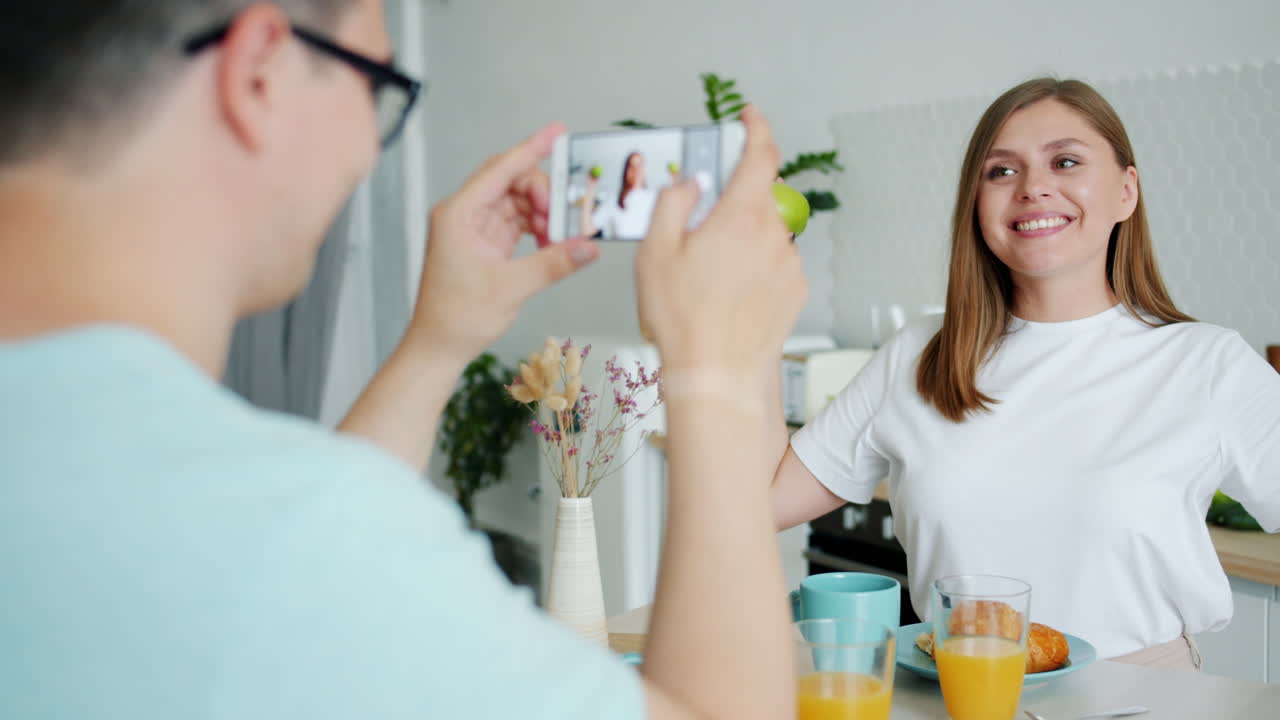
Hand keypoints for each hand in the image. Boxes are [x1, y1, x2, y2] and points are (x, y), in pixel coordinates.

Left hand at [412, 124, 599, 361]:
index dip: (531, 148)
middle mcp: (464, 214)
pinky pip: (517, 223)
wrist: (438, 346)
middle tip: (567, 215)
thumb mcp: (511, 288)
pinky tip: (552, 242)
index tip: (557, 132)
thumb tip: (588, 247)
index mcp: (458, 214)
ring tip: (560, 237)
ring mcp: (474, 228)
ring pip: (517, 202)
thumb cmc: (457, 317)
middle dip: (543, 193)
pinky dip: (537, 229)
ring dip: (543, 214)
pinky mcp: (485, 244)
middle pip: (511, 182)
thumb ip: (553, 263)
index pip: (500, 169)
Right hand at [635, 105, 806, 379]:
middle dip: (734, 199)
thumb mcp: (655, 253)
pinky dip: (756, 266)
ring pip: (767, 232)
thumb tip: (689, 184)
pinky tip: (729, 294)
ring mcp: (789, 264)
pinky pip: (776, 262)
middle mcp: (773, 235)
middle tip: (703, 222)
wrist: (717, 377)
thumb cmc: (683, 321)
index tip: (749, 117)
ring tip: (710, 275)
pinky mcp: (796, 291)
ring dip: (744, 238)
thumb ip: (673, 204)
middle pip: (760, 196)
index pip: (761, 154)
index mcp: (741, 216)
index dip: (757, 128)